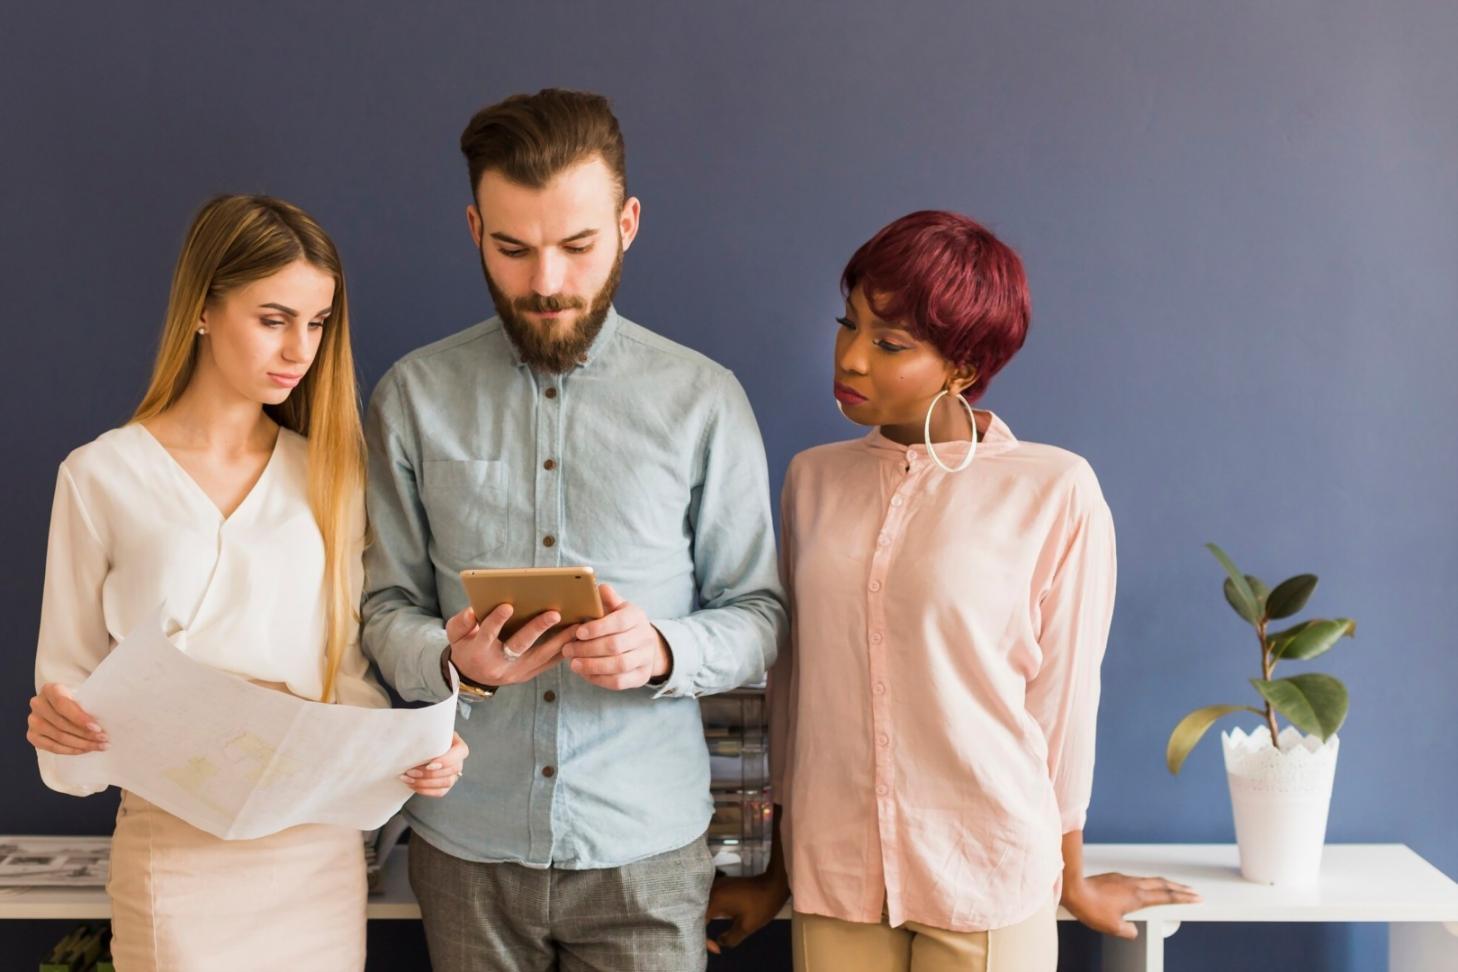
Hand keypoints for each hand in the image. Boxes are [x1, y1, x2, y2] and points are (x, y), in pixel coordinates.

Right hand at [27, 683, 106, 755]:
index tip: (97, 728)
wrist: (63, 704)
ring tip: (99, 746)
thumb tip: (100, 724)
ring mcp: (33, 721)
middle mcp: (38, 704)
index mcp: (50, 689)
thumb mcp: (82, 695)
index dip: (80, 718)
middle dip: (86, 734)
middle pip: (62, 724)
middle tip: (104, 739)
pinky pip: (52, 747)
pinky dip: (70, 750)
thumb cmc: (77, 698)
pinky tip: (85, 750)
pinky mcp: (32, 735)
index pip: (63, 704)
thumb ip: (88, 705)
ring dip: (81, 744)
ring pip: (58, 737)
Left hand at [400, 731, 468, 797]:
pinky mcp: (446, 785)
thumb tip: (414, 727)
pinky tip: (412, 785)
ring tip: (407, 778)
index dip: (446, 760)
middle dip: (429, 773)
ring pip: (445, 783)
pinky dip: (425, 790)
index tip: (429, 764)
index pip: (460, 752)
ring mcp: (453, 775)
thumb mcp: (430, 732)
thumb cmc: (426, 739)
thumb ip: (427, 732)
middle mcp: (459, 761)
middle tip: (410, 771)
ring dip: (424, 783)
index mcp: (458, 745)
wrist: (421, 749)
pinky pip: (440, 792)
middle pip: (451, 770)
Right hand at [445, 603, 573, 686]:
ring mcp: (515, 672)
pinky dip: (562, 650)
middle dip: (537, 628)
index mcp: (479, 651)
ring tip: (577, 625)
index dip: (496, 621)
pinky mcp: (528, 675)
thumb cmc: (466, 647)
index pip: (487, 634)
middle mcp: (499, 664)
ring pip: (541, 656)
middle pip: (520, 645)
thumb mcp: (455, 635)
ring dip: (560, 640)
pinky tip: (576, 638)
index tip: (507, 606)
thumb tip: (472, 611)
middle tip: (554, 613)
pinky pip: (548, 663)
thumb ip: (461, 622)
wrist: (471, 677)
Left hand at [563, 584, 670, 690]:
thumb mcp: (616, 607)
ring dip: (592, 665)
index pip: (619, 622)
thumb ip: (607, 599)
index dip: (597, 628)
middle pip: (615, 646)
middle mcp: (645, 637)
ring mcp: (646, 658)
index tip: (578, 632)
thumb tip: (599, 588)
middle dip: (588, 649)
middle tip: (567, 649)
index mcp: (637, 617)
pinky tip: (584, 673)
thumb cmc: (621, 623)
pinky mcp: (642, 676)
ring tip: (573, 664)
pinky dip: (599, 679)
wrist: (644, 645)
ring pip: (618, 665)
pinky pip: (619, 682)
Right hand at [704, 873, 789, 953]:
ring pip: (701, 904)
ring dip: (702, 918)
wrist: (773, 885)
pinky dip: (708, 909)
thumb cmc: (761, 905)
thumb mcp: (746, 927)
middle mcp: (711, 890)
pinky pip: (708, 899)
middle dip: (700, 928)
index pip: (698, 922)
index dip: (704, 938)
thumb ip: (729, 938)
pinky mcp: (721, 884)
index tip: (716, 947)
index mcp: (715, 900)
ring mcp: (715, 884)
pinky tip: (712, 918)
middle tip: (709, 941)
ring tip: (707, 931)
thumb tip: (719, 942)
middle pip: (696, 911)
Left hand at [1062, 872, 1200, 937]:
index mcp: (1138, 897)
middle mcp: (1134, 885)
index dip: (1183, 897)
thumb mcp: (1112, 927)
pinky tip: (1146, 887)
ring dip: (1165, 883)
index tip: (1196, 897)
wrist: (1074, 888)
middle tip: (1191, 891)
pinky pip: (1138, 879)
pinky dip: (1149, 882)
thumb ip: (1128, 931)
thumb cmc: (1091, 907)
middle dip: (1180, 888)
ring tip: (1173, 887)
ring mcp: (1124, 879)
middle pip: (1163, 884)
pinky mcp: (1115, 877)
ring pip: (1151, 879)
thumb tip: (1133, 931)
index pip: (1167, 896)